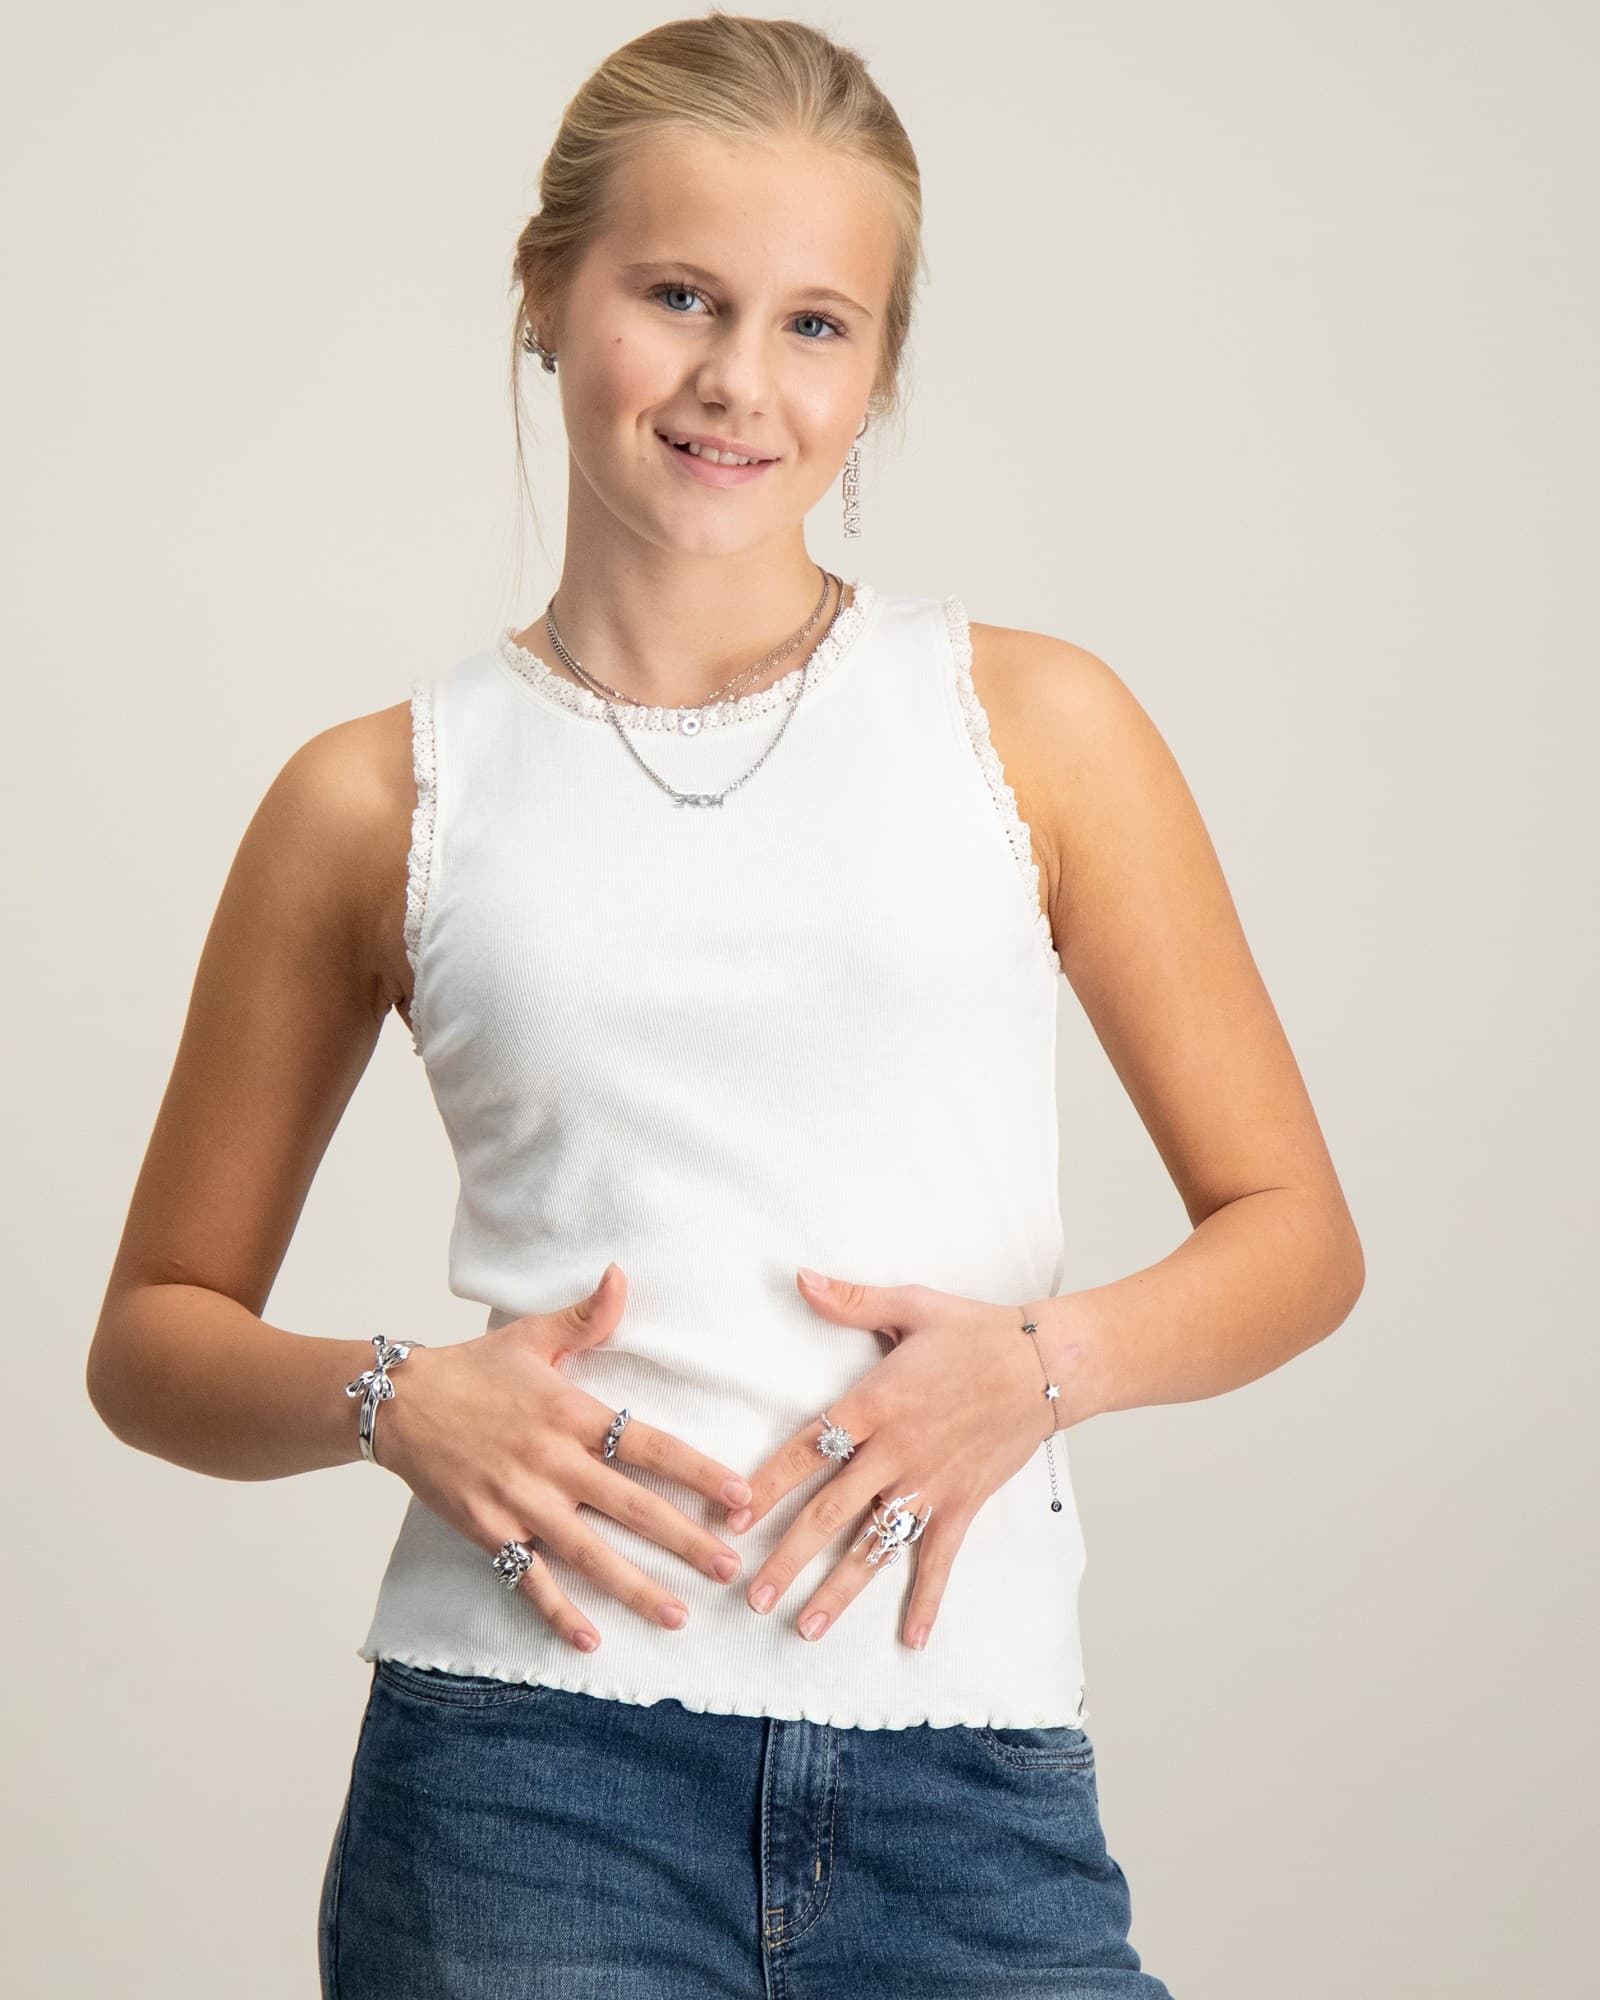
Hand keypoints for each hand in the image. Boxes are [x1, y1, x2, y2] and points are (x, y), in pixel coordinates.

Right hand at [378, 1264, 752, 1653]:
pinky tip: (590, 1640)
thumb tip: (622, 1274)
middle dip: (684, 1540)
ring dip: (635, 1587)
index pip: (649, 1444)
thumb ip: (587, 1316)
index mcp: (571, 1413)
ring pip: (588, 1553)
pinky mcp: (489, 1532)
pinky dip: (558, 1612)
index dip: (697, 1472)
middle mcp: (551, 1462)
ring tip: (678, 1615)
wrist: (397, 1404)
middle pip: (631, 1507)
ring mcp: (519, 1502)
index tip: (739, 1497)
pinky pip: (529, 1580)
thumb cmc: (473, 1369)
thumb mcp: (533, 1336)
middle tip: (730, 1568)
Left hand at [727, 1269, 1071, 1650]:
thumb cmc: (976, 1331)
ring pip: (874, 1546)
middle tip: (751, 1596)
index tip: (729, 1517)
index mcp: (872, 1404)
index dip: (764, 1485)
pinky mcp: (963, 1502)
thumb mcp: (910, 1306)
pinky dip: (928, 1601)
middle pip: (828, 1513)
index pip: (803, 1450)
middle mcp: (894, 1452)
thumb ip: (850, 1301)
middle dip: (787, 1558)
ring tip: (804, 1628)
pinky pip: (940, 1559)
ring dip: (839, 1590)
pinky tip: (913, 1640)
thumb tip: (799, 1278)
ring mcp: (929, 1484)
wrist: (1049, 1363)